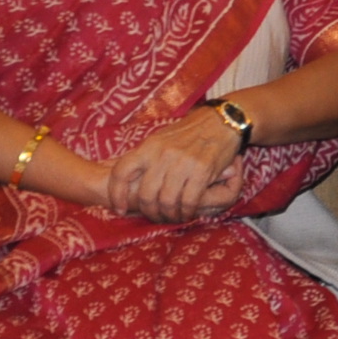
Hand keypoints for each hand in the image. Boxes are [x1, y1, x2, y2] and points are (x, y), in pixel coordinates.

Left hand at [106, 108, 243, 223]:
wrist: (221, 121)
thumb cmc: (189, 132)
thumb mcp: (161, 139)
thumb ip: (146, 157)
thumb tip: (129, 180)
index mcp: (148, 146)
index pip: (121, 172)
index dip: (117, 195)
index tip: (120, 209)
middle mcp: (162, 154)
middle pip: (145, 194)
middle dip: (150, 212)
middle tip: (156, 216)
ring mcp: (182, 162)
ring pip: (167, 201)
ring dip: (169, 215)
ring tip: (173, 217)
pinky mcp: (203, 170)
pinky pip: (189, 200)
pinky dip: (186, 212)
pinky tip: (187, 213)